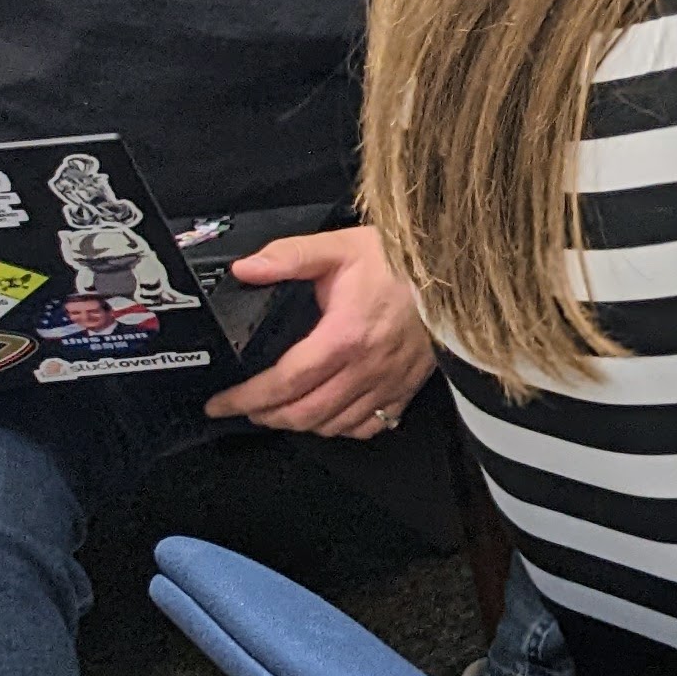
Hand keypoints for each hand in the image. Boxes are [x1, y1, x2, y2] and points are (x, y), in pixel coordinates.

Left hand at [204, 225, 434, 437]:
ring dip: (299, 424)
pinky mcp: (409, 387)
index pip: (284, 383)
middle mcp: (367, 367)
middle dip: (265, 417)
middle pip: (304, 413)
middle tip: (244, 408)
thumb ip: (289, 257)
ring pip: (333, 425)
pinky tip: (327, 414)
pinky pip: (370, 426)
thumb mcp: (340, 248)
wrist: (456, 270)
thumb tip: (245, 270)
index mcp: (344, 335)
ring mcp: (390, 382)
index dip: (245, 399)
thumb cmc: (401, 260)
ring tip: (279, 412)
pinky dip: (341, 428)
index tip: (219, 404)